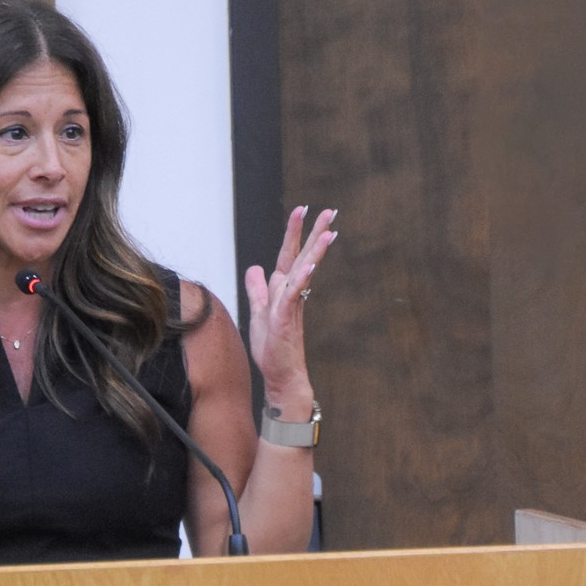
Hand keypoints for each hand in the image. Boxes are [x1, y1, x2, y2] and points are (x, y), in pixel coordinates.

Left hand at [243, 205, 336, 405]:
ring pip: (304, 272)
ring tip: (330, 231)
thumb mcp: (258, 312)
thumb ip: (258, 290)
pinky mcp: (286, 319)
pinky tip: (311, 264)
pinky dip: (302, 279)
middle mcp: (290, 294)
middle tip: (330, 211)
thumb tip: (255, 269)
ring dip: (316, 251)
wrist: (280, 376)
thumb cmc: (272, 348)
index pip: (290, 256)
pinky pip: (294, 294)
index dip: (294, 233)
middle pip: (303, 257)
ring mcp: (290, 305)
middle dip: (315, 233)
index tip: (303, 210)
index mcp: (283, 290)